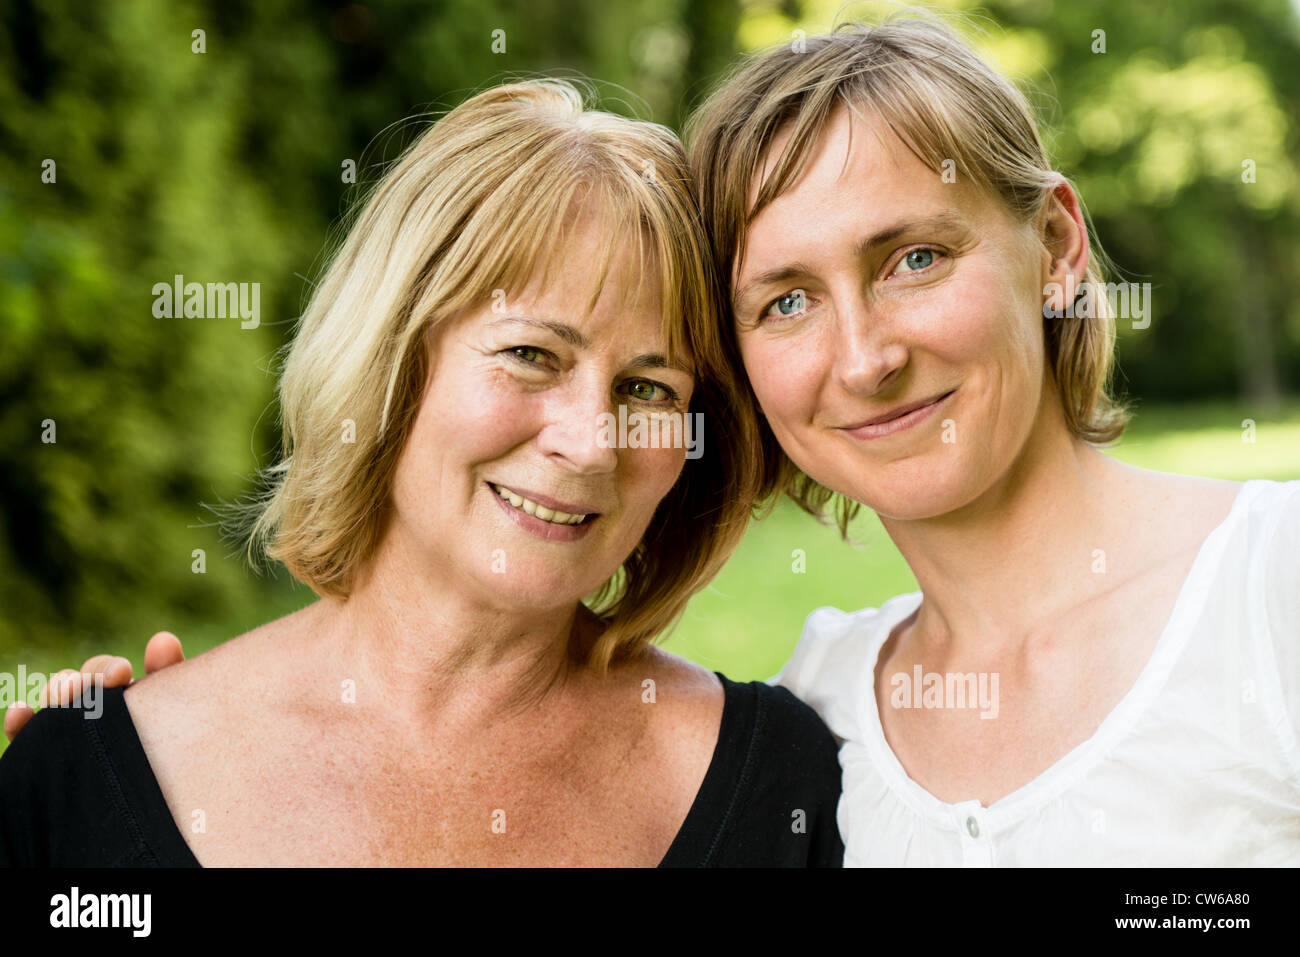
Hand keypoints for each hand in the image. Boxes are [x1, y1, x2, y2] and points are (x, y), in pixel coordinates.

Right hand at [3, 631, 184, 741]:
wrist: (165, 815)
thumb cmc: (176, 756)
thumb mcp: (180, 719)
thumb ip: (172, 683)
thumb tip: (161, 640)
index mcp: (127, 698)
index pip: (109, 673)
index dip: (109, 669)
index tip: (121, 673)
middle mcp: (94, 712)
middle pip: (78, 685)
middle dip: (83, 681)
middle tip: (90, 688)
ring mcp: (71, 734)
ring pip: (55, 704)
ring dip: (57, 693)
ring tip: (64, 697)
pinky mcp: (50, 759)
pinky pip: (26, 739)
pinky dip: (20, 724)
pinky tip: (19, 712)